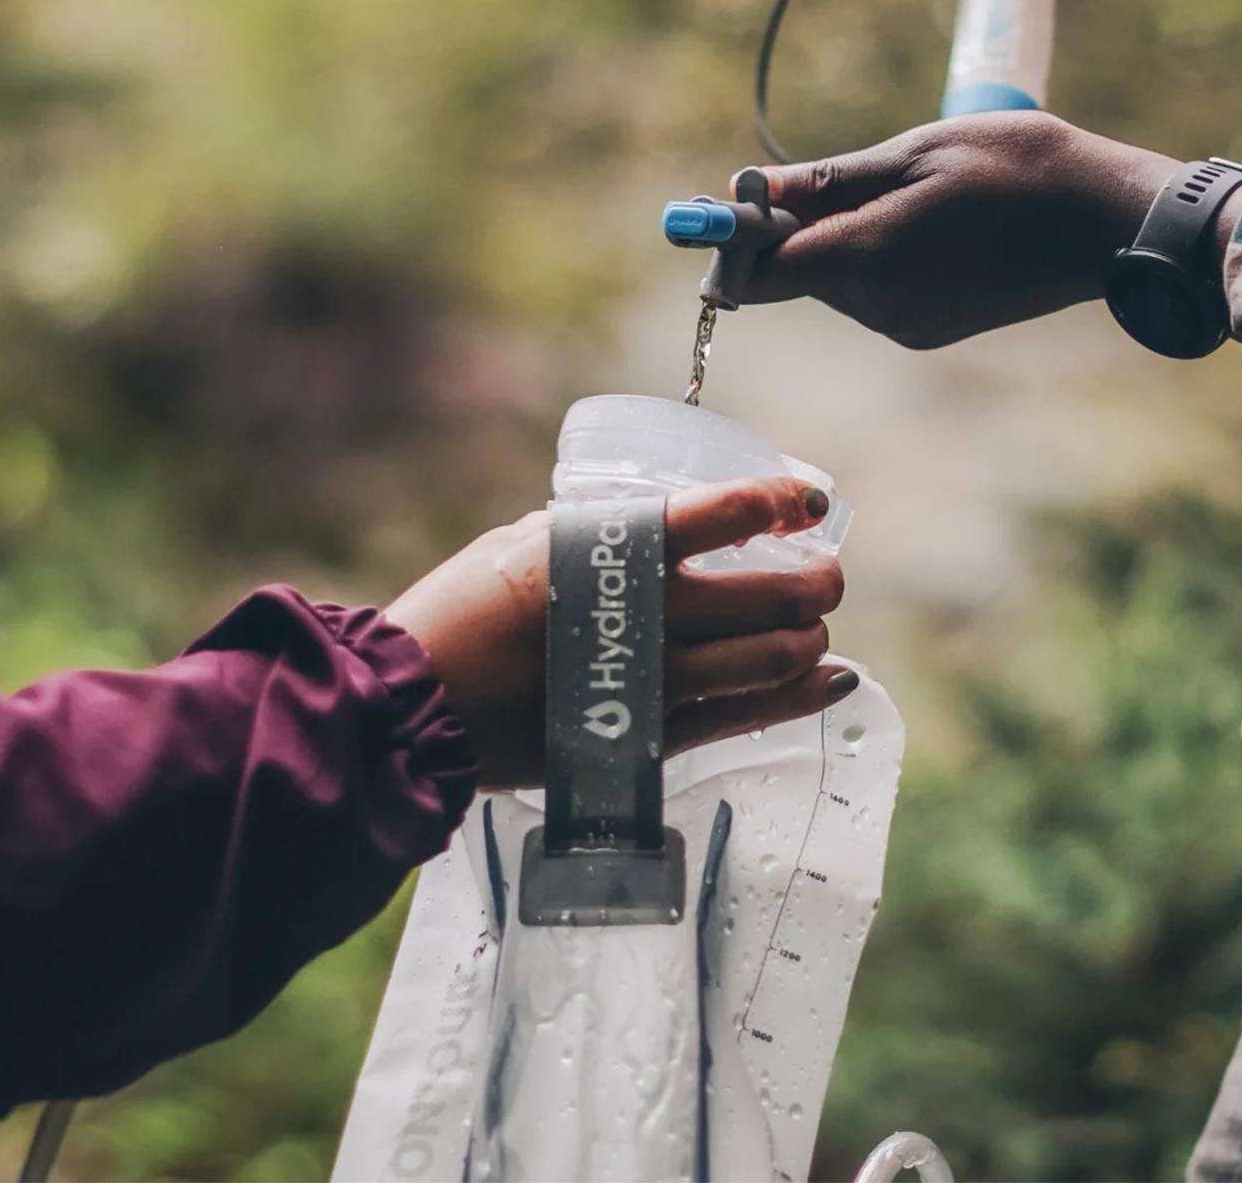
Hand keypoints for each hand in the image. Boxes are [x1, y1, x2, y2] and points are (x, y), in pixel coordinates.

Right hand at [385, 478, 847, 790]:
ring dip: (809, 638)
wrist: (413, 708)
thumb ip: (596, 537)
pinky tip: (827, 681)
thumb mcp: (524, 542)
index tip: (807, 501)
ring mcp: (655, 684)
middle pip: (776, 595)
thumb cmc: (459, 612)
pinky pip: (746, 718)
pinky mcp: (649, 741)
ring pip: (776, 658)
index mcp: (612, 551)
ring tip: (810, 629)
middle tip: (823, 574)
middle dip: (817, 580)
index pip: (723, 514)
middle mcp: (647, 615)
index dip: (780, 500)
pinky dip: (799, 698)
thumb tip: (651, 532)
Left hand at [740, 112, 1180, 348]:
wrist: (1109, 222)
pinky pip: (875, 293)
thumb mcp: (914, 155)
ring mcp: (907, 326)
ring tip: (906, 191)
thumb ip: (827, 183)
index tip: (724, 204)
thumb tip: (751, 190)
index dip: (731, 238)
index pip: (755, 272)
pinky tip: (929, 221)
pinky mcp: (932, 331)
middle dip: (789, 230)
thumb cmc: (1017, 169)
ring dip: (839, 240)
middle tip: (826, 176)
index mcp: (864, 261)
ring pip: (835, 282)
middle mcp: (877, 309)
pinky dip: (877, 257)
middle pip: (793, 276)